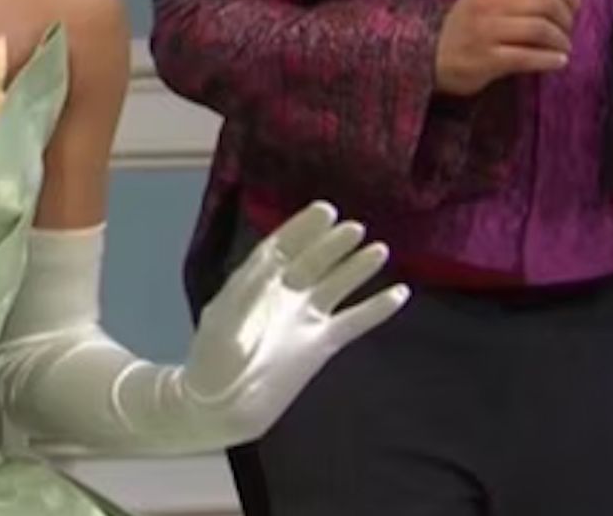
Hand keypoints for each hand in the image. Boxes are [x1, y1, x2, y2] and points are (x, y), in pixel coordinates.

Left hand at [182, 202, 406, 433]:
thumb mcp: (223, 315)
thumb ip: (248, 287)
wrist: (223, 403)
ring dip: (357, 268)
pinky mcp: (322, 344)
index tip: (325, 210)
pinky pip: (354, 321)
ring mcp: (306, 318)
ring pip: (338, 285)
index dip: (303, 227)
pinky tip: (400, 293)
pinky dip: (376, 308)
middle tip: (354, 227)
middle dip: (332, 243)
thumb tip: (274, 258)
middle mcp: (285, 294)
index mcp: (257, 281)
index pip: (284, 246)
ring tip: (379, 249)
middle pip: (314, 260)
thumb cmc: (213, 356)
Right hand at [434, 0, 581, 95]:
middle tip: (568, 31)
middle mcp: (488, 3)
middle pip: (546, 3)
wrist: (424, 56)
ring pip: (540, 28)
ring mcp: (485, 31)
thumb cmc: (462, 28)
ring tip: (563, 48)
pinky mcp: (486, 59)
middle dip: (566, 19)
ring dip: (561, 40)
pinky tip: (557, 62)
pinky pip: (529, 57)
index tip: (575, 4)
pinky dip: (550, 59)